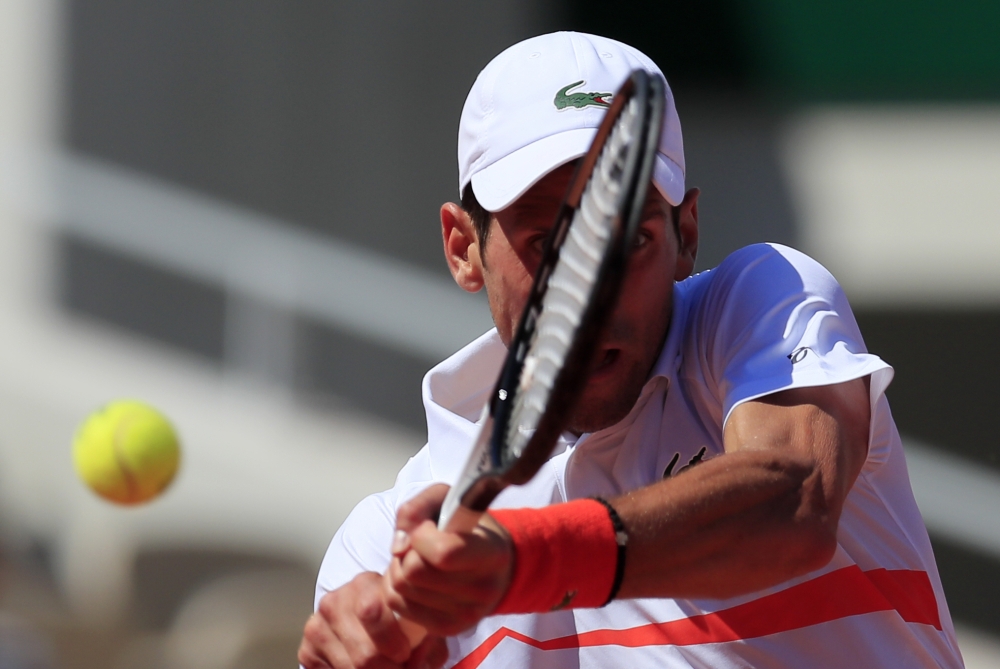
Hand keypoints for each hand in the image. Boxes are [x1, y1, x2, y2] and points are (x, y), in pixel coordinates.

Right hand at [299, 571, 447, 668]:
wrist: (368, 620)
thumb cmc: (398, 621)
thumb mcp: (419, 623)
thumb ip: (427, 641)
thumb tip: (420, 663)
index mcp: (365, 585)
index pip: (372, 611)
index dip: (393, 642)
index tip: (405, 654)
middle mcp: (336, 601)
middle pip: (364, 652)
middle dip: (387, 668)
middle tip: (399, 666)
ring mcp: (318, 624)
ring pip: (350, 667)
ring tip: (385, 665)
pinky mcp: (307, 649)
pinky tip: (360, 664)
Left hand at [385, 484, 513, 636]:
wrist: (497, 565)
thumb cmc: (469, 528)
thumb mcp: (448, 500)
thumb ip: (417, 509)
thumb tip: (397, 547)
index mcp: (490, 554)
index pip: (443, 553)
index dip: (422, 536)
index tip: (429, 527)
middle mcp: (482, 589)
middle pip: (413, 572)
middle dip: (407, 553)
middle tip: (421, 546)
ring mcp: (466, 615)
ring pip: (401, 589)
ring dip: (399, 568)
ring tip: (419, 560)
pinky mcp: (448, 628)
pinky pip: (397, 605)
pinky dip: (398, 588)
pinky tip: (417, 579)